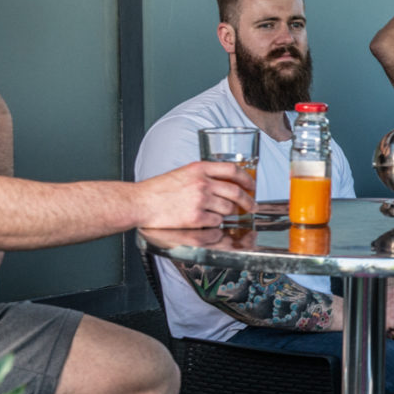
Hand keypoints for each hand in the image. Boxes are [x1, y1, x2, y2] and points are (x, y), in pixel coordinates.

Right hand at [138, 160, 256, 226]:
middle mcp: (202, 183)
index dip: (247, 179)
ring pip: (228, 209)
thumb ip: (203, 176)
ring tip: (224, 215)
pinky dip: (215, 224)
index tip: (252, 186)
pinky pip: (216, 222)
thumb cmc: (158, 190)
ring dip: (229, 214)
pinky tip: (208, 222)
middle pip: (236, 191)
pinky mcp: (196, 217)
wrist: (141, 202)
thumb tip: (224, 184)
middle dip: (248, 201)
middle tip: (252, 207)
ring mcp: (200, 200)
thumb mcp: (183, 173)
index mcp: (199, 168)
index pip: (232, 170)